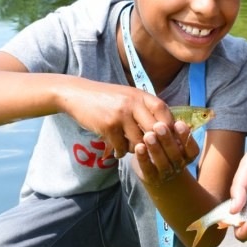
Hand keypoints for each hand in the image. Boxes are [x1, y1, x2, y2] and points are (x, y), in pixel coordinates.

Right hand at [63, 79, 177, 157]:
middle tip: (150, 150)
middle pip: (154, 129)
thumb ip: (144, 108)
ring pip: (139, 141)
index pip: (163, 110)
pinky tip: (117, 151)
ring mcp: (121, 114)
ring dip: (135, 149)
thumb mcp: (128, 96)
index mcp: (140, 95)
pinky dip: (120, 152)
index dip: (168, 126)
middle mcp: (133, 103)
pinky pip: (122, 146)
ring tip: (129, 148)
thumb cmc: (106, 98)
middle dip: (154, 143)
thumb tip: (165, 127)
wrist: (77, 95)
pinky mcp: (109, 126)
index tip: (167, 138)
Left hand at [132, 120, 199, 185]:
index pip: (192, 149)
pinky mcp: (151, 178)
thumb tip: (168, 112)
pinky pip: (148, 169)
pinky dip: (143, 158)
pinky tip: (138, 147)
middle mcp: (179, 166)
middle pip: (176, 155)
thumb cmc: (165, 147)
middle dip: (167, 140)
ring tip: (148, 135)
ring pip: (163, 163)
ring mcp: (165, 174)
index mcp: (188, 156)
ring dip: (155, 149)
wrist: (155, 171)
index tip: (178, 123)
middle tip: (159, 126)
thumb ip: (172, 129)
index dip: (186, 137)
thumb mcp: (172, 138)